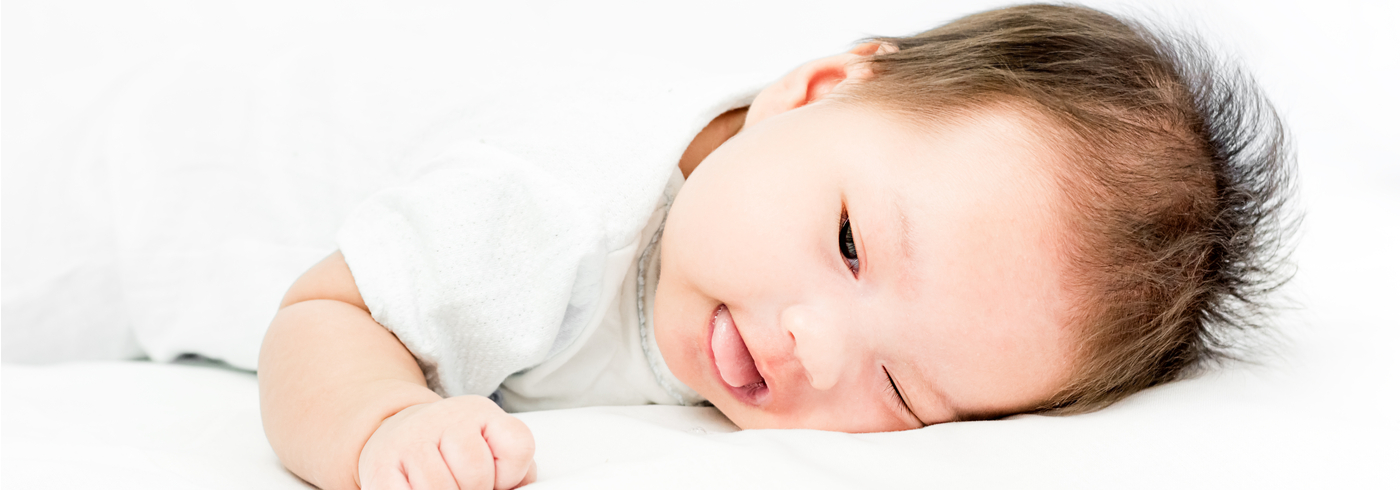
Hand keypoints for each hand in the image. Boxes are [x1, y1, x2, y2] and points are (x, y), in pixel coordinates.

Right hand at [358, 395, 536, 489]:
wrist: (397, 435)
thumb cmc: (451, 450)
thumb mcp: (490, 449)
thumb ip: (515, 471)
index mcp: (481, 412)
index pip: (517, 446)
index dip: (510, 474)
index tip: (496, 477)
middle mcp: (446, 417)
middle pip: (477, 474)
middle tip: (462, 484)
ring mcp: (411, 439)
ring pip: (440, 489)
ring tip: (442, 486)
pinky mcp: (381, 464)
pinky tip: (417, 488)